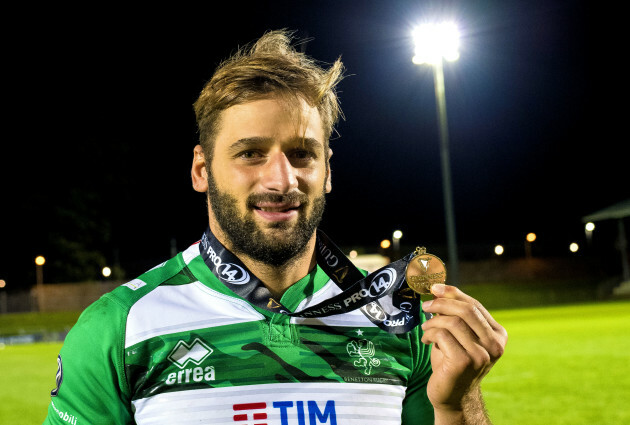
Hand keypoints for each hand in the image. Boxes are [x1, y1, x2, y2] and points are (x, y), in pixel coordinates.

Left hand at [420, 284, 506, 412]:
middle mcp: (495, 345)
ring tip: (426, 329)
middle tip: (425, 306)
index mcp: (498, 334)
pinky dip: (430, 334)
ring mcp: (481, 355)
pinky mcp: (464, 362)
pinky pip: (443, 336)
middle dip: (442, 303)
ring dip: (433, 322)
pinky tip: (426, 341)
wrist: (452, 395)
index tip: (434, 288)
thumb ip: (454, 314)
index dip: (453, 293)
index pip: (475, 305)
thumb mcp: (457, 335)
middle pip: (467, 310)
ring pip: (453, 322)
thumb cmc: (452, 361)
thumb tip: (438, 288)